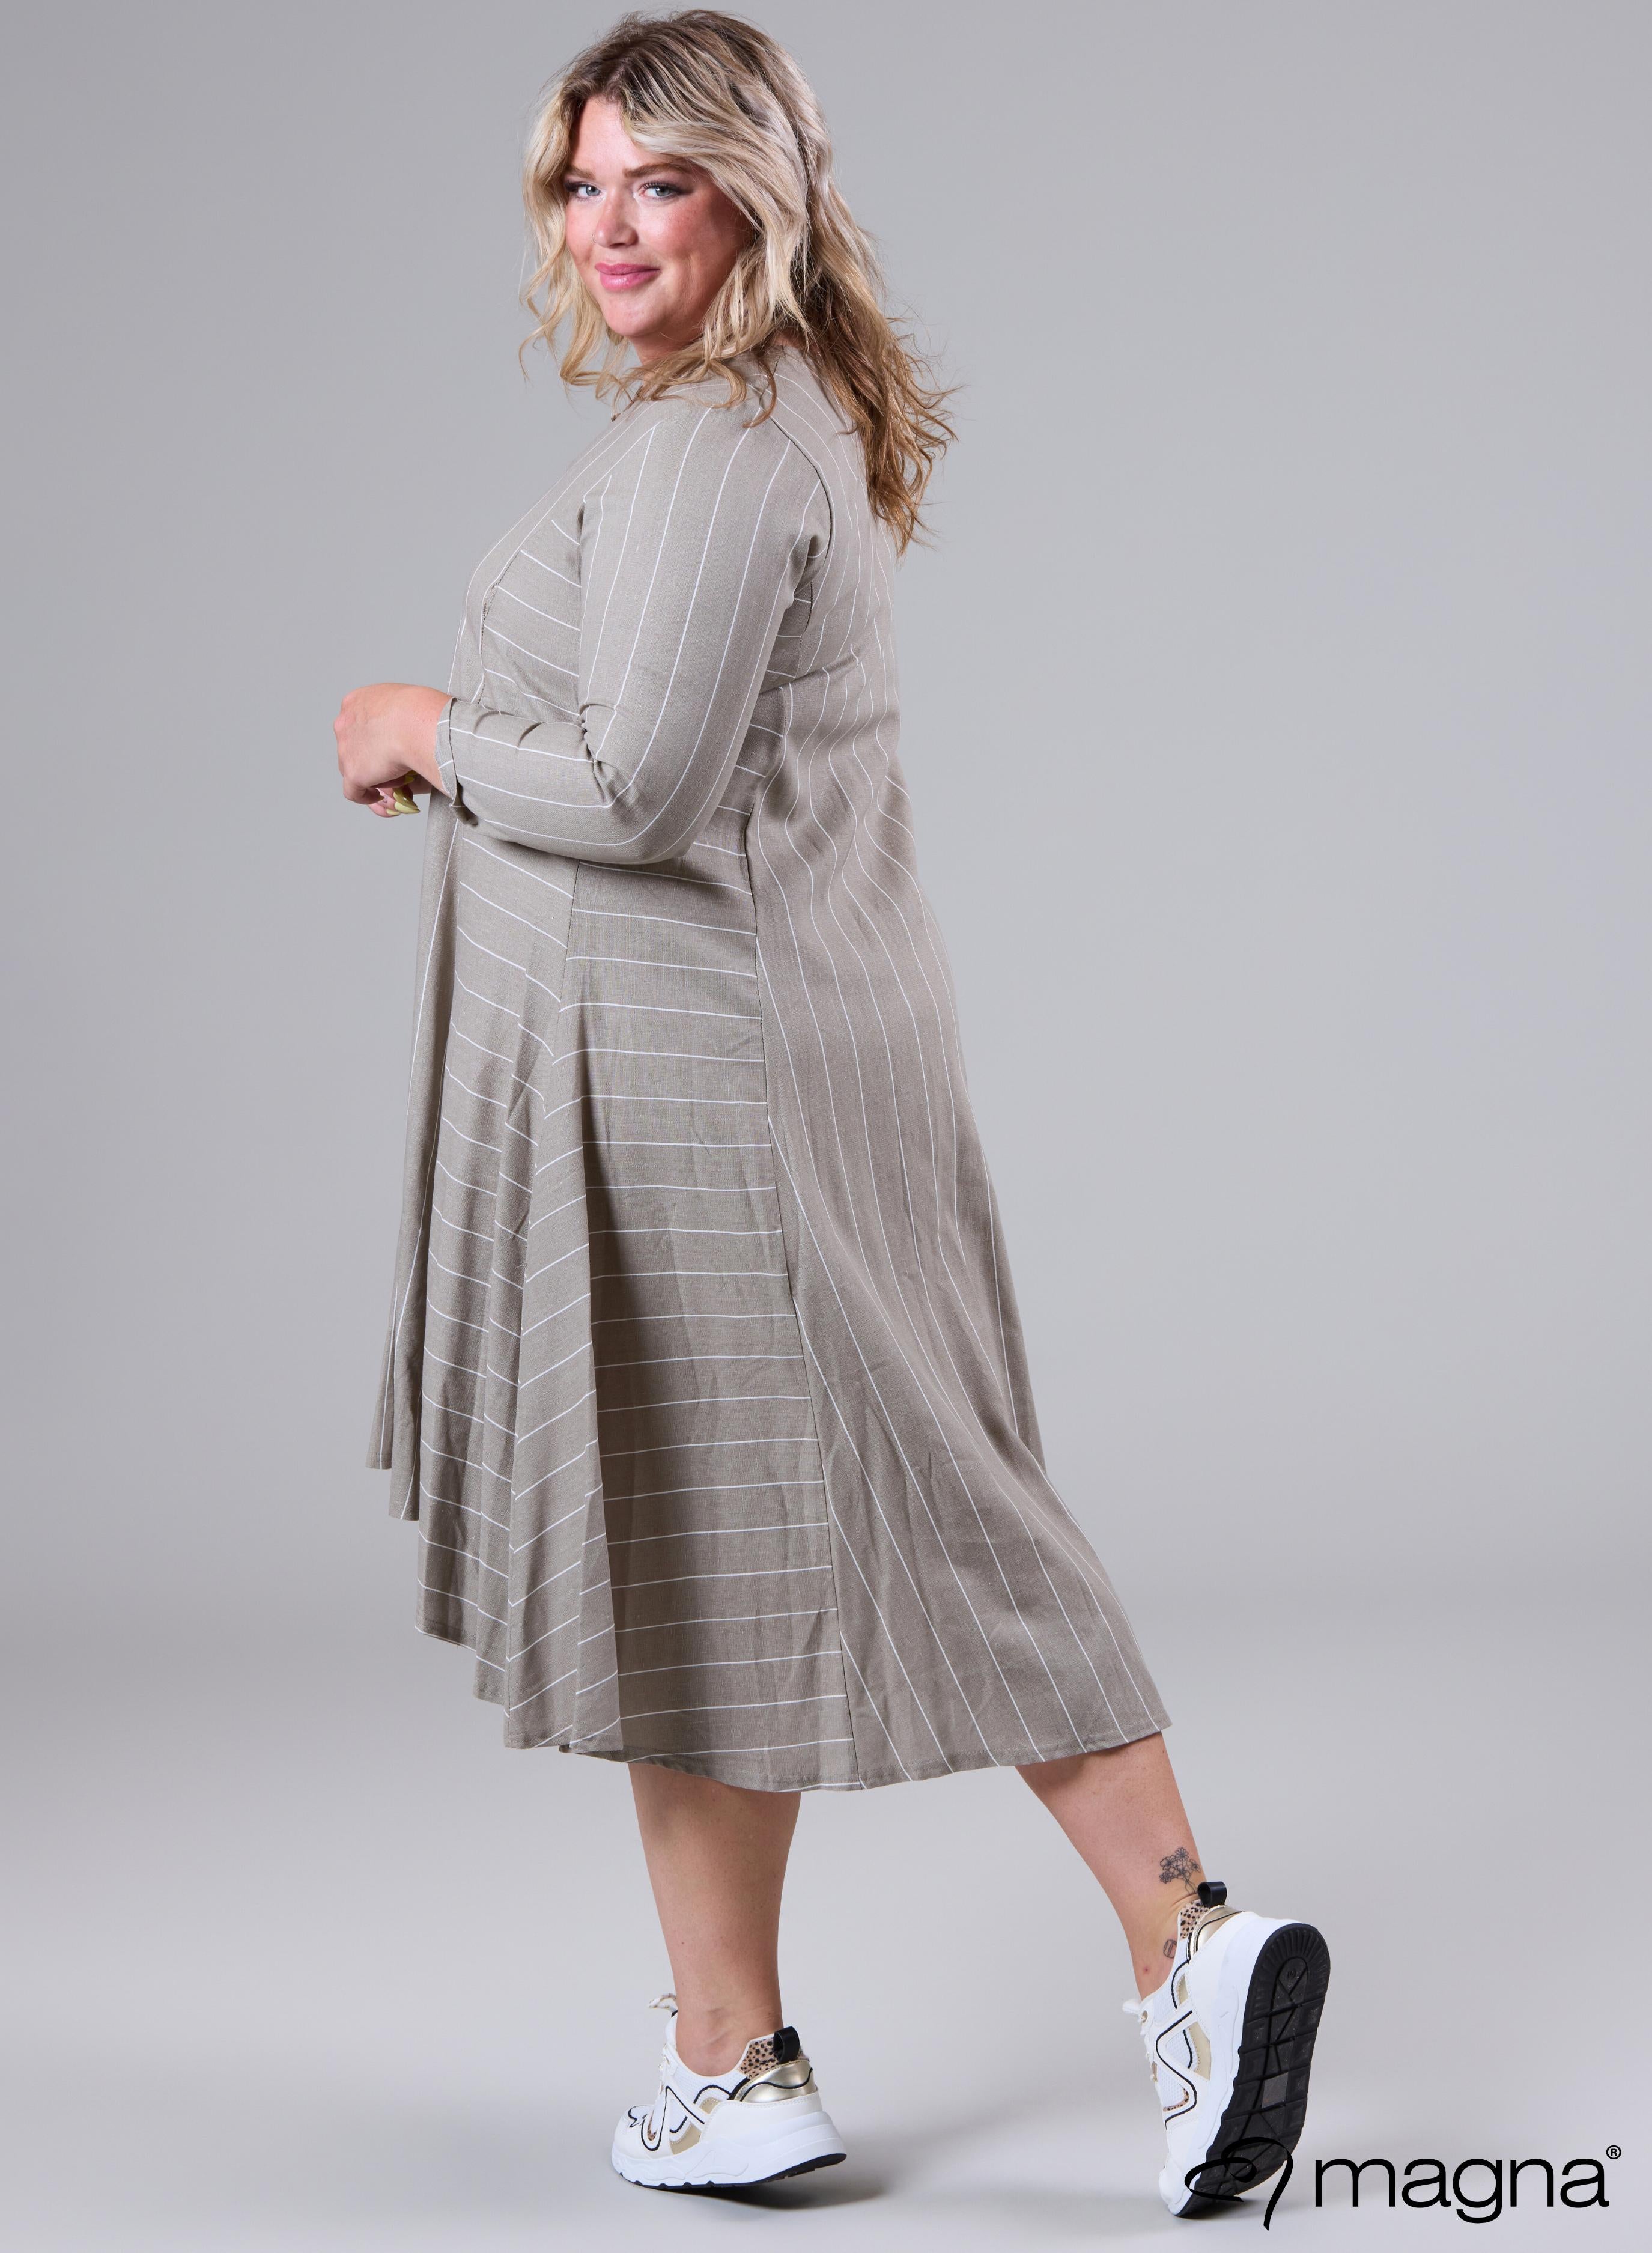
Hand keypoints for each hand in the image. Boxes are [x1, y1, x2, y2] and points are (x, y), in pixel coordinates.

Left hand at [335, 682, 449, 815]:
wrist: (417, 725)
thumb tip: (407, 727)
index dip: (373, 738)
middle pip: (352, 747)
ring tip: (395, 779)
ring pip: (353, 768)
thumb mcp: (404, 701)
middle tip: (391, 766)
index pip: (358, 724)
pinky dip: (365, 796)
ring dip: (371, 775)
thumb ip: (397, 713)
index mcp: (356, 701)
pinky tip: (378, 796)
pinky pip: (353, 791)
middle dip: (369, 758)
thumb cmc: (422, 710)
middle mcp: (345, 722)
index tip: (387, 746)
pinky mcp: (353, 772)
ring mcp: (345, 749)